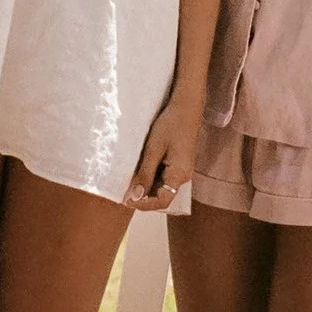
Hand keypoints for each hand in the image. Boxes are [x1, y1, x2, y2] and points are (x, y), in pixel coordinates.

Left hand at [125, 94, 200, 211]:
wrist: (187, 107)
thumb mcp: (153, 149)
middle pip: (162, 196)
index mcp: (179, 175)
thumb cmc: (171, 124)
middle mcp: (184, 177)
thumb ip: (145, 174)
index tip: (127, 200)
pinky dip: (152, 178)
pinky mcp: (180, 165)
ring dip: (146, 187)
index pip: (162, 201)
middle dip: (143, 197)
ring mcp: (182, 171)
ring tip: (130, 180)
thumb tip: (136, 196)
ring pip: (162, 188)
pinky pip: (165, 178)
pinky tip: (141, 170)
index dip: (144, 205)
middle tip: (124, 191)